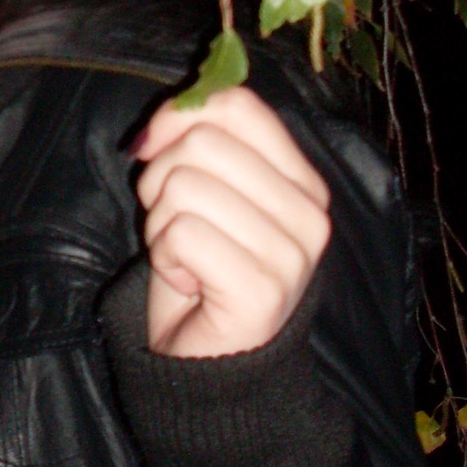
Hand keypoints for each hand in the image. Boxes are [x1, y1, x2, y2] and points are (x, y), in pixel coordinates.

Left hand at [132, 87, 331, 358]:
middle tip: (174, 225)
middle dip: (160, 181)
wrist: (208, 363)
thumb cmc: (201, 269)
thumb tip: (165, 115)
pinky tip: (188, 283)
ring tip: (185, 256)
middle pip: (202, 142)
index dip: (179, 116)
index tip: (156, 149)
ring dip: (161, 224)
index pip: (238, 104)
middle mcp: (310, 212)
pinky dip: (165, 257)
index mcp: (302, 179)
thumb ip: (199, 143)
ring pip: (184, 186)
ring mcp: (293, 253)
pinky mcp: (264, 290)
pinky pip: (182, 233)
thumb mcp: (202, 191)